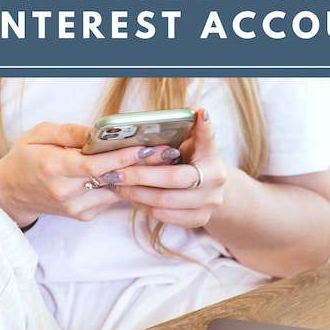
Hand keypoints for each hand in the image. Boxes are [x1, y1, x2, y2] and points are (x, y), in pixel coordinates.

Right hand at [0, 122, 173, 225]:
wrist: (12, 194)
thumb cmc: (25, 159)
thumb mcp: (38, 134)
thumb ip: (68, 132)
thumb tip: (96, 131)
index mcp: (52, 168)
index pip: (94, 166)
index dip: (122, 158)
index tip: (145, 146)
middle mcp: (65, 192)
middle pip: (111, 179)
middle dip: (141, 165)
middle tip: (167, 152)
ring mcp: (76, 208)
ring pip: (115, 191)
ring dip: (136, 176)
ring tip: (160, 159)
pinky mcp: (83, 216)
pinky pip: (110, 198)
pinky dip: (122, 185)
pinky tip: (136, 172)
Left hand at [107, 109, 226, 227]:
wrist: (209, 189)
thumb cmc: (192, 159)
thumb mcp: (191, 141)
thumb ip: (188, 128)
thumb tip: (193, 110)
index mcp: (212, 155)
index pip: (208, 138)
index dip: (205, 127)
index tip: (200, 113)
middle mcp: (215, 179)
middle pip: (172, 178)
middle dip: (139, 175)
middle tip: (114, 172)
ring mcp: (209, 202)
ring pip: (163, 200)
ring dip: (135, 193)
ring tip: (116, 184)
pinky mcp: (200, 219)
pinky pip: (163, 214)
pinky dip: (143, 205)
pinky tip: (131, 196)